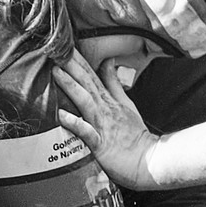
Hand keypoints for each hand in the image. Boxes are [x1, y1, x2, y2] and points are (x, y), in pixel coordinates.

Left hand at [53, 54, 167, 189]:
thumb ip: (114, 83)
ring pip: (85, 101)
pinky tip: (61, 115)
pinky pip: (86, 132)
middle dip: (72, 65)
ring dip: (71, 86)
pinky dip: (75, 122)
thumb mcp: (126, 104)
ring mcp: (103, 125)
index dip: (78, 59)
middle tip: (56, 49)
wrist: (148, 161)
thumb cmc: (134, 135)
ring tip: (56, 72)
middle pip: (87, 82)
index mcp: (109, 100)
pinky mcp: (101, 144)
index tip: (63, 45)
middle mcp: (105, 109)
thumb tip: (108, 62)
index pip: (92, 75)